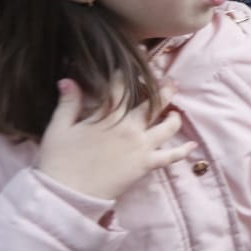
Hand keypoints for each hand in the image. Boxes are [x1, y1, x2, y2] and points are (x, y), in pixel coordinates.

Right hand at [36, 79, 195, 201]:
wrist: (66, 194)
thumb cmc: (58, 161)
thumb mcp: (58, 128)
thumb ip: (68, 103)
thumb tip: (68, 80)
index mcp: (108, 116)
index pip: (122, 86)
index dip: (130, 71)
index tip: (141, 55)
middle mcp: (129, 128)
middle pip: (152, 103)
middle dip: (164, 89)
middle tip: (171, 80)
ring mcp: (140, 146)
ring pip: (167, 126)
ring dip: (174, 117)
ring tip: (175, 111)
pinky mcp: (145, 165)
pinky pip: (170, 157)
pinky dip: (183, 151)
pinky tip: (193, 145)